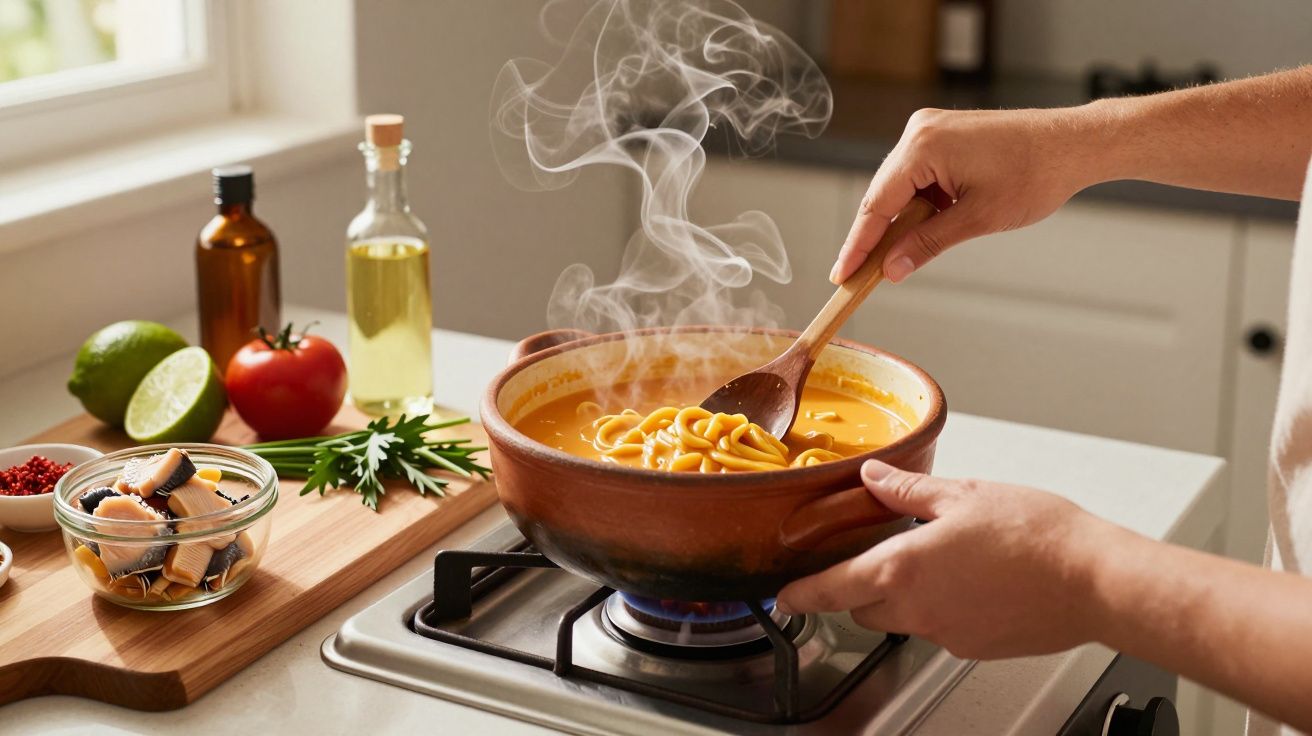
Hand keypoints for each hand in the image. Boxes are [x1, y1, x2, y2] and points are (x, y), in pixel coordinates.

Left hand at [776, 460, 1119, 659]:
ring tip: (941, 559)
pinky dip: (944, 607)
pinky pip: (942, 628)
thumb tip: (873, 478)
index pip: (831, 590)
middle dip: (861, 586)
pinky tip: (974, 581)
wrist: (1095, 580)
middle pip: (864, 609)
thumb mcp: (964, 495)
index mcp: (903, 569)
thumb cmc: (1037, 535)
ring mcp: (948, 634)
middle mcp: (918, 610)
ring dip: (905, 595)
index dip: (801, 594)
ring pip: (904, 619)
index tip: (784, 597)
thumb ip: (907, 491)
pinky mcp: (976, 648)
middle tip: (880, 554)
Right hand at [830, 106, 1103, 284]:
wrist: (1074, 144)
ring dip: (899, 224)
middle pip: (882, 195)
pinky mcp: (943, 136)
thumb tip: (891, 269)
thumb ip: (927, 244)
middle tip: (859, 277)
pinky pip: (917, 177)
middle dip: (874, 238)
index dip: (858, 245)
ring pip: (898, 188)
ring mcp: (930, 130)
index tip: (842, 275)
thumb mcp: (978, 218)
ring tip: (892, 261)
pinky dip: (916, 206)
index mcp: (923, 146)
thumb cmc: (1036, 173)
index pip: (876, 204)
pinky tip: (918, 232)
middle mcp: (920, 131)